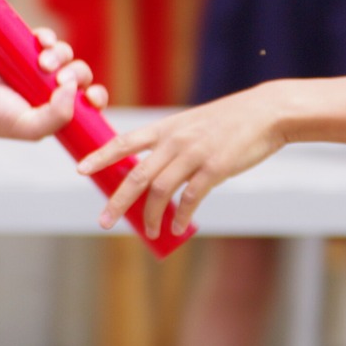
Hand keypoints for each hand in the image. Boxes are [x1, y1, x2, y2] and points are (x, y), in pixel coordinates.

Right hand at [0, 28, 106, 140]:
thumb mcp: (28, 127)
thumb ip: (57, 116)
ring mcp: (40, 66)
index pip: (88, 103)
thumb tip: (75, 88)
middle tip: (58, 78)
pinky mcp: (26, 46)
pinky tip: (41, 42)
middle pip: (81, 75)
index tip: (91, 97)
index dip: (96, 97)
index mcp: (57, 110)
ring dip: (60, 56)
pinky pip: (48, 38)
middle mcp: (51, 88)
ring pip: (66, 54)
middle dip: (76, 74)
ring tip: (42, 63)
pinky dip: (48, 37)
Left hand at [76, 83, 286, 238]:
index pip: (125, 142)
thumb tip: (154, 172)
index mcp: (166, 128)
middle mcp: (175, 140)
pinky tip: (179, 227)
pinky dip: (181, 216)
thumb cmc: (229, 121)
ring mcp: (195, 154)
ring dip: (150, 216)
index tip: (80, 170)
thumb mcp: (192, 124)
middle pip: (136, 175)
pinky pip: (191, 198)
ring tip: (148, 232)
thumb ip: (172, 143)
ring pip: (160, 191)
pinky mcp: (215, 168)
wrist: (265, 113)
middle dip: (117, 202)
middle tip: (104, 222)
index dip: (101, 156)